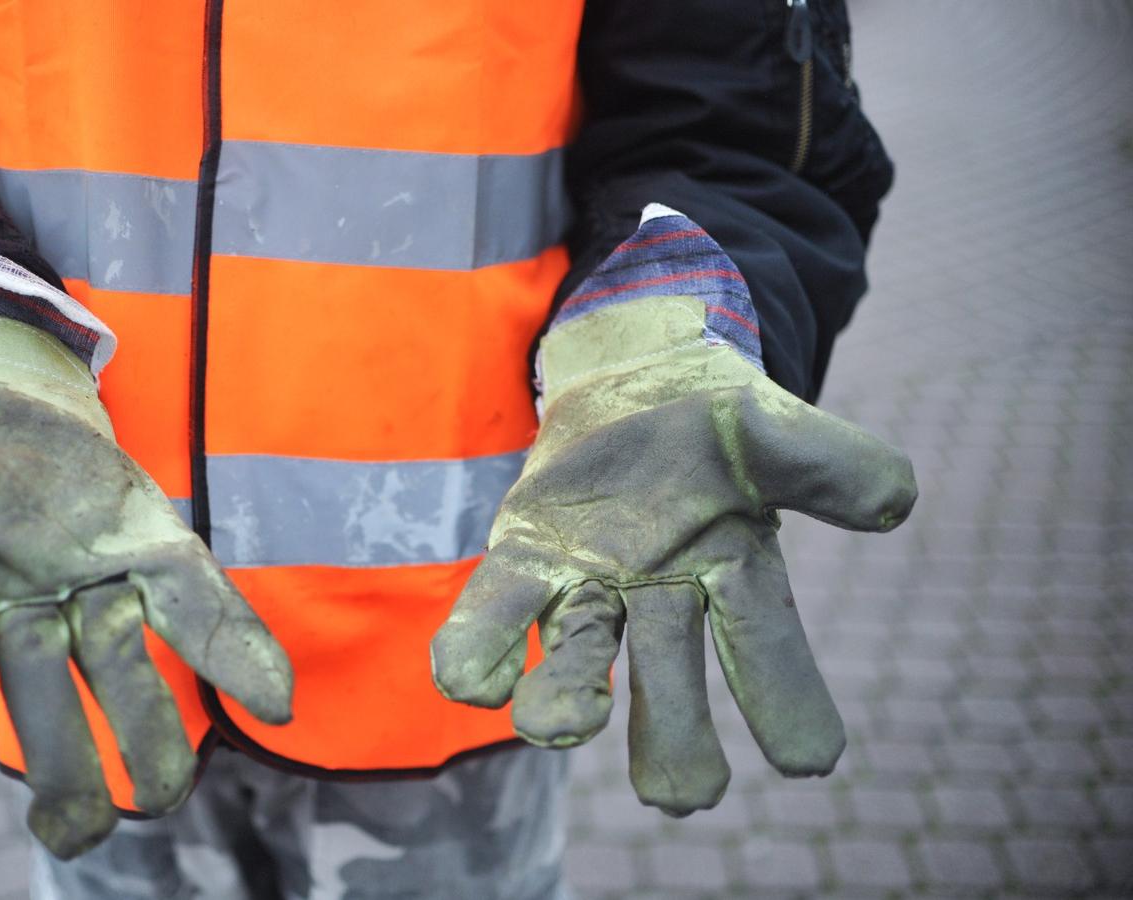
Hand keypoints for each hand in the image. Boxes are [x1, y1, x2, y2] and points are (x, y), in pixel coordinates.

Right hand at [0, 307, 291, 856]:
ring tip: (164, 789)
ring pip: (120, 673)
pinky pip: (198, 607)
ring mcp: (92, 588)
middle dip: (60, 765)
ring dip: (144, 732)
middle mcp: (20, 614)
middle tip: (76, 827)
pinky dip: (235, 652)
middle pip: (40, 703)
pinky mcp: (152, 552)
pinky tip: (272, 698)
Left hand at [431, 297, 914, 814]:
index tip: (811, 761)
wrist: (630, 379)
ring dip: (568, 699)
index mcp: (734, 573)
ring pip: (580, 655)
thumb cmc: (713, 421)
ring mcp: (587, 585)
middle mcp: (659, 599)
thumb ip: (828, 463)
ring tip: (558, 727)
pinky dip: (482, 651)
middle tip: (683, 797)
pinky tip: (471, 681)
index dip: (785, 699)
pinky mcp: (523, 561)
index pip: (765, 645)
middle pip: (670, 676)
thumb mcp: (772, 429)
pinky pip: (497, 614)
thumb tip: (896, 504)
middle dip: (674, 734)